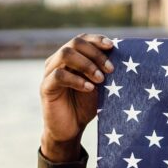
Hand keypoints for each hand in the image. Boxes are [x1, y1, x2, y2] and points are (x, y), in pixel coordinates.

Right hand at [40, 33, 115, 161]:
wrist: (71, 128)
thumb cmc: (86, 105)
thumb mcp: (99, 85)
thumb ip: (104, 70)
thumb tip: (122, 55)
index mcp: (71, 57)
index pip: (82, 39)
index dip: (97, 40)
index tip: (112, 47)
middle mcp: (58, 60)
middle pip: (75, 43)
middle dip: (96, 54)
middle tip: (110, 69)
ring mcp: (50, 72)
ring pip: (66, 55)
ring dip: (87, 64)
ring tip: (101, 79)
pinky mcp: (46, 87)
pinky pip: (59, 76)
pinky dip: (77, 80)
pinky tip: (89, 88)